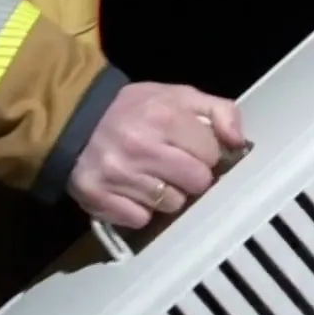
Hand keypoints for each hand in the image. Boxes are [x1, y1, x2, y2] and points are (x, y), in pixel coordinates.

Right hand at [67, 83, 246, 228]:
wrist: (73, 117)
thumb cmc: (134, 108)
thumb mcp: (178, 95)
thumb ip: (219, 111)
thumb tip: (240, 142)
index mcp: (165, 116)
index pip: (212, 154)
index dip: (205, 153)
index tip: (192, 149)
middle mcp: (141, 146)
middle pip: (197, 183)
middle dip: (192, 176)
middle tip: (176, 167)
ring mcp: (118, 174)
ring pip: (171, 205)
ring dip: (167, 195)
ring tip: (152, 177)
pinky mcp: (98, 197)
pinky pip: (140, 219)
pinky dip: (140, 210)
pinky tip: (132, 191)